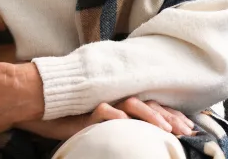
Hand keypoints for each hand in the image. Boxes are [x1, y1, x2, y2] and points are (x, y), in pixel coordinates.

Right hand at [13, 98, 196, 141]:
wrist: (38, 102)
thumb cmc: (68, 114)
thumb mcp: (99, 120)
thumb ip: (118, 121)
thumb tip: (137, 129)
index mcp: (120, 100)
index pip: (151, 106)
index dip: (171, 116)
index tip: (189, 128)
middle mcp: (114, 97)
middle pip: (148, 104)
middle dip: (169, 118)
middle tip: (185, 131)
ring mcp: (100, 100)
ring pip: (130, 104)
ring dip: (149, 116)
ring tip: (164, 129)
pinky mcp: (84, 107)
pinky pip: (102, 110)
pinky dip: (114, 116)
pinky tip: (125, 122)